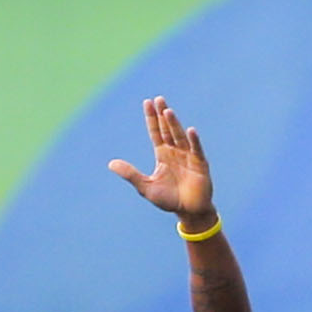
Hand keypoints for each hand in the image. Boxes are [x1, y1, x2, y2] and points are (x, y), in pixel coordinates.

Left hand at [109, 97, 214, 226]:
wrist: (189, 213)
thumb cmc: (168, 200)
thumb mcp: (145, 187)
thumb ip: (130, 174)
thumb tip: (110, 164)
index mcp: (163, 155)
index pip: (156, 132)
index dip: (152, 118)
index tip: (147, 102)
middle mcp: (176, 152)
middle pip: (167, 130)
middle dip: (163, 115)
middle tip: (158, 99)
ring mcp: (189, 157)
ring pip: (180, 137)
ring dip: (174, 124)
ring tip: (168, 111)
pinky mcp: (200, 165)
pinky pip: (196, 151)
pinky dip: (194, 141)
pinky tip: (190, 131)